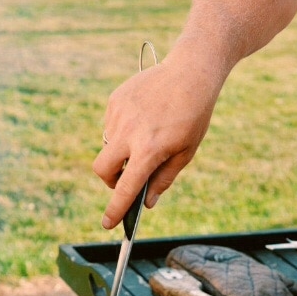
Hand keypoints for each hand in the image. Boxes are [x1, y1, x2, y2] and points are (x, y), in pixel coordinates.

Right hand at [93, 58, 219, 228]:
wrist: (191, 72)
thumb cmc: (194, 116)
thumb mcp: (185, 152)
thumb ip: (163, 179)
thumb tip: (147, 203)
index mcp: (149, 150)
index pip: (126, 188)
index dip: (115, 209)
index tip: (107, 223)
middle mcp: (129, 133)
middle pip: (102, 170)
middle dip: (111, 180)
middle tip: (128, 178)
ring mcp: (119, 114)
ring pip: (108, 146)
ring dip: (121, 153)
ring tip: (148, 137)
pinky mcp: (115, 100)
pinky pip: (111, 126)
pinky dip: (123, 131)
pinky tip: (145, 119)